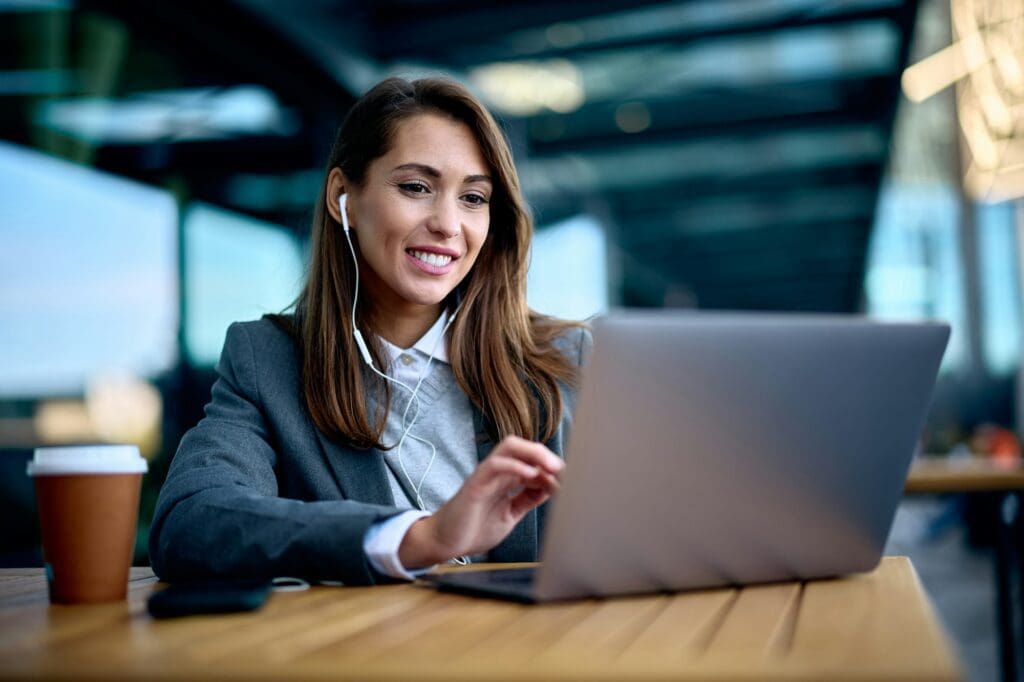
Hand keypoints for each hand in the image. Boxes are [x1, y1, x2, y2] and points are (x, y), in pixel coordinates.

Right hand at [398, 436, 563, 567]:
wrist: (444, 543)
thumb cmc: (473, 528)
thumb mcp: (510, 514)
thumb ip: (526, 499)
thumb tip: (550, 488)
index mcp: (506, 479)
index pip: (533, 462)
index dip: (552, 470)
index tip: (569, 484)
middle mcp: (497, 472)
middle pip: (523, 447)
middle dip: (546, 454)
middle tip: (564, 470)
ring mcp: (485, 475)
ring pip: (510, 447)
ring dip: (534, 453)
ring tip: (551, 467)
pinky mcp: (474, 485)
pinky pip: (495, 465)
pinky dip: (514, 465)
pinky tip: (530, 474)